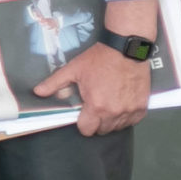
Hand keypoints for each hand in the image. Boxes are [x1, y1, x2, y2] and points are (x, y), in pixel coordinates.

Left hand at [32, 39, 152, 135]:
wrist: (127, 49)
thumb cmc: (99, 59)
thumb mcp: (73, 69)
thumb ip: (54, 83)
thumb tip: (38, 92)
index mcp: (96, 106)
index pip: (86, 130)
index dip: (83, 123)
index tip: (83, 113)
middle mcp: (114, 112)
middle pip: (102, 130)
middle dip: (96, 122)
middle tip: (95, 107)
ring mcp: (130, 110)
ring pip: (117, 127)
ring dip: (111, 121)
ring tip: (108, 104)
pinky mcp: (142, 107)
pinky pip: (132, 121)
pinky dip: (126, 117)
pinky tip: (121, 105)